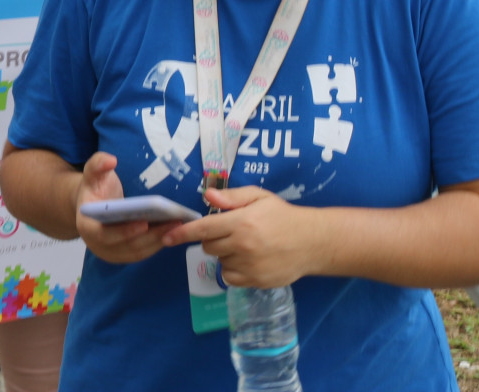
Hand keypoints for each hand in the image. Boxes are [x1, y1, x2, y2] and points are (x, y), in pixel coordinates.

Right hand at [74, 153, 178, 264]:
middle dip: (152, 236)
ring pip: (138, 252)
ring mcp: (111, 253)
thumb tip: (111, 160)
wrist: (93, 205)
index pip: (104, 235)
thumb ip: (98, 164)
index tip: (145, 222)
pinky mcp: (124, 256)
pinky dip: (158, 244)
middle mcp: (97, 246)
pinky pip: (143, 253)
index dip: (124, 231)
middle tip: (173, 222)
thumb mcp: (93, 173)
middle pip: (127, 246)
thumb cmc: (95, 188)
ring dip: (159, 241)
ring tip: (178, 225)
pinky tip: (173, 231)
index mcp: (87, 227)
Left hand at [165, 185, 322, 287]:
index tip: (167, 238)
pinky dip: (233, 270)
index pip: (203, 229)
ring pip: (219, 262)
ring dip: (225, 254)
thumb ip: (232, 197)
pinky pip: (229, 277)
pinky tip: (248, 260)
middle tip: (232, 232)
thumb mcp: (259, 197)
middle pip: (208, 246)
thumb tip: (207, 197)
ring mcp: (249, 266)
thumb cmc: (282, 215)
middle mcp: (243, 245)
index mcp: (241, 222)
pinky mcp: (255, 281)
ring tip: (246, 246)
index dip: (182, 234)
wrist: (312, 242)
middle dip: (213, 239)